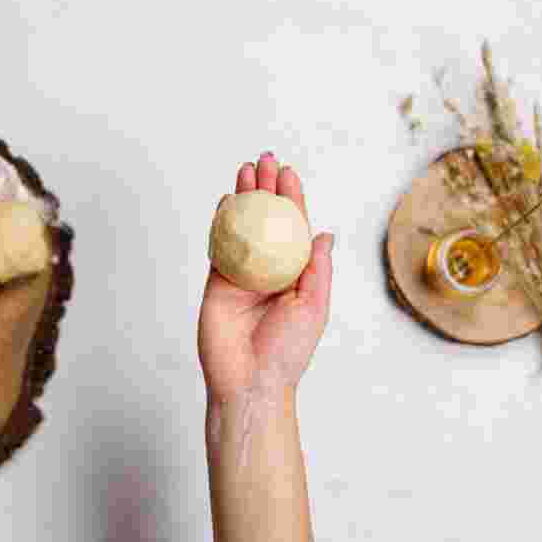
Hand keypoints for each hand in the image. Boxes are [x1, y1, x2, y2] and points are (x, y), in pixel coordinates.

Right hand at [198, 153, 333, 401]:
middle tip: (263, 160)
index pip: (293, 227)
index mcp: (295, 274)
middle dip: (265, 189)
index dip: (291, 199)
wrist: (250, 380)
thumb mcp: (314, 306)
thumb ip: (317, 268)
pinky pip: (218, 247)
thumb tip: (324, 233)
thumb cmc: (288, 350)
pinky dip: (220, 223)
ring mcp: (242, 274)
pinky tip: (225, 201)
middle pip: (266, 220)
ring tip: (245, 171)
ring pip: (241, 227)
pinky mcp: (217, 283)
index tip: (288, 173)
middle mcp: (269, 269)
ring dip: (242, 198)